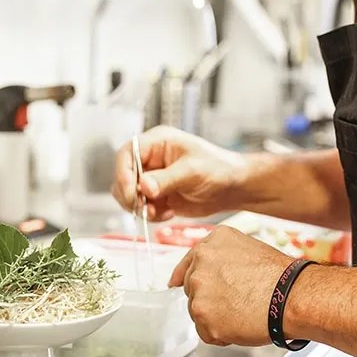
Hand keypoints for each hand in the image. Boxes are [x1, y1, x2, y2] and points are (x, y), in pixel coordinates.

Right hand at [112, 126, 246, 221]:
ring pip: (129, 194)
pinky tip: (169, 213)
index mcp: (157, 142)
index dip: (124, 173)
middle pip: (123, 175)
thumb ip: (166, 179)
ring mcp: (153, 178)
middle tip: (143, 208)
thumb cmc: (218, 168)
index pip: (127, 153)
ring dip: (139, 207)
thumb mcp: (192, 171)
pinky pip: (142, 207)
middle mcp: (151, 159)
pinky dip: (150, 214)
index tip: (131, 193)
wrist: (232, 188)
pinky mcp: (157, 195)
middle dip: (130, 194)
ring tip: (158, 212)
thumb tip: (143, 187)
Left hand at [168, 225, 289, 345]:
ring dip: (215, 317)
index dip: (183, 275)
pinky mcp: (204, 316)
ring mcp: (200, 291)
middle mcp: (200, 265)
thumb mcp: (247, 249)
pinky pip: (206, 333)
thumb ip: (222, 258)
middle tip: (235, 303)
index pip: (188, 262)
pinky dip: (219, 335)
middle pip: (192, 289)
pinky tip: (239, 325)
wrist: (290, 296)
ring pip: (198, 312)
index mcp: (210, 245)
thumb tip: (213, 273)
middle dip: (208, 298)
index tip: (176, 282)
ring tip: (242, 313)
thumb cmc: (278, 276)